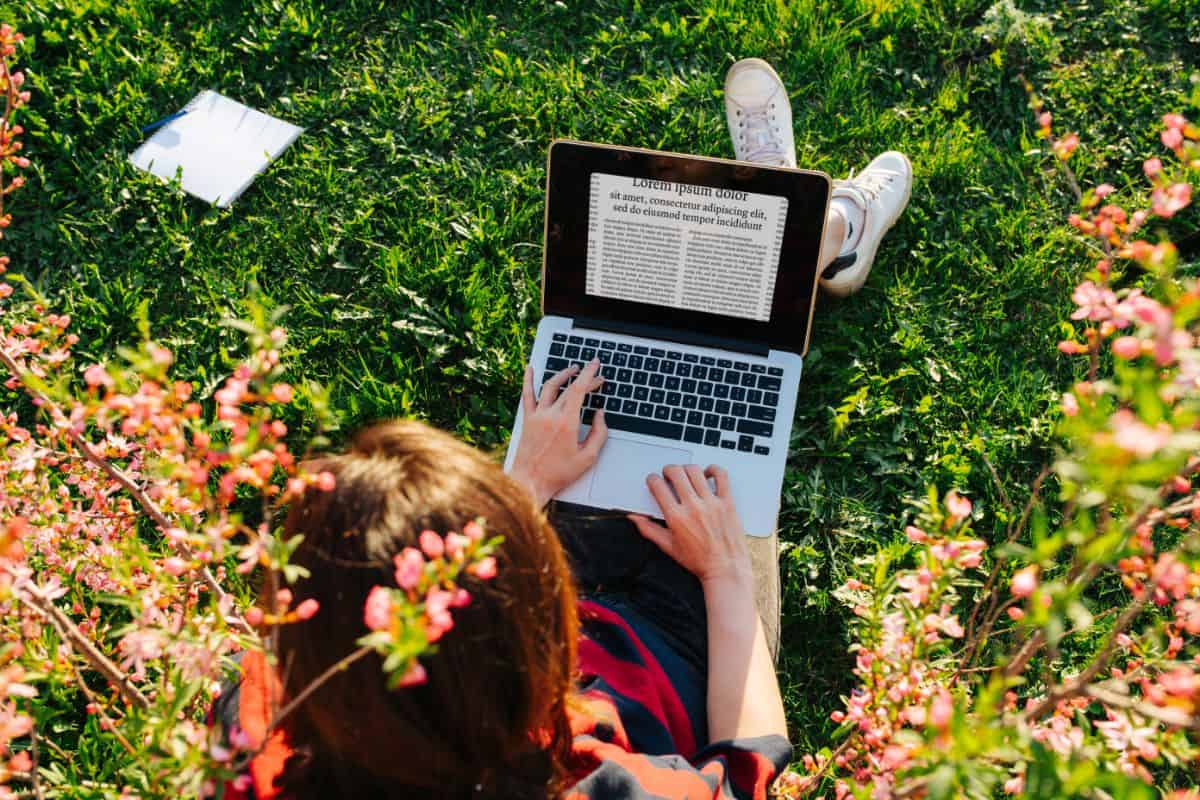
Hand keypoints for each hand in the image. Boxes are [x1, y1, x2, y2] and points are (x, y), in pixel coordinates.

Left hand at [508, 359, 607, 507]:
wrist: (530, 482)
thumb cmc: (557, 473)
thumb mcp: (587, 457)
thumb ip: (598, 434)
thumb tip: (600, 415)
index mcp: (567, 423)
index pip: (579, 389)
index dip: (590, 375)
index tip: (596, 366)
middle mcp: (550, 415)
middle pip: (569, 388)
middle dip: (584, 378)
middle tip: (595, 377)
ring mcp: (536, 416)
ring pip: (549, 386)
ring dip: (562, 374)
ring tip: (572, 369)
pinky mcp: (527, 420)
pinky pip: (527, 395)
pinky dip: (528, 380)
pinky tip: (530, 369)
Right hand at [628, 464, 751, 587]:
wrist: (725, 569)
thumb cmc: (699, 561)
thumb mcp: (669, 547)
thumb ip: (649, 530)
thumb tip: (635, 518)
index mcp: (676, 517)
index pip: (658, 486)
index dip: (652, 480)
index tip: (654, 481)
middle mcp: (693, 507)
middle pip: (676, 473)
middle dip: (668, 470)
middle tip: (668, 474)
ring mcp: (711, 503)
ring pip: (695, 471)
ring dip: (687, 468)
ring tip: (686, 474)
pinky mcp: (727, 502)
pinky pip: (721, 477)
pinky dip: (714, 470)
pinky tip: (708, 474)